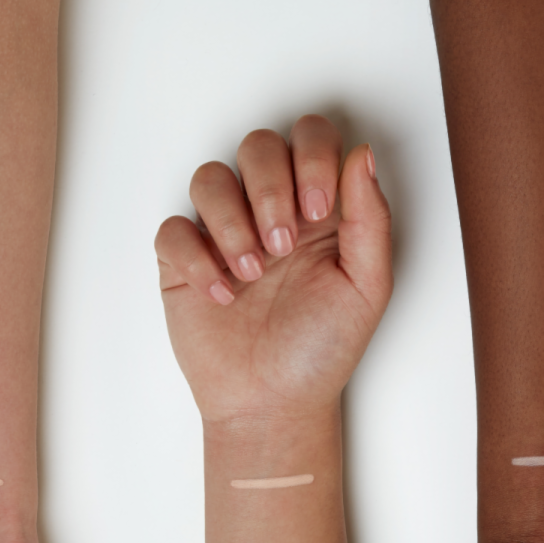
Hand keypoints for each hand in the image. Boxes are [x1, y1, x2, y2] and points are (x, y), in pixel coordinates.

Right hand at [155, 116, 392, 424]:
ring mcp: (222, 233)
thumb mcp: (366, 287)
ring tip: (252, 273)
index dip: (311, 158)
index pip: (310, 138)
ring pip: (210, 177)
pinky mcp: (184, 262)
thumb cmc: (320, 350)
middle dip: (269, 189)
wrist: (272, 404)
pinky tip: (220, 293)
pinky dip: (195, 257)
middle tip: (283, 245)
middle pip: (257, 145)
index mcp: (317, 208)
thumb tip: (362, 155)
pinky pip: (173, 229)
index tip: (318, 210)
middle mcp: (268, 210)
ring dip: (232, 222)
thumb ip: (370, 219)